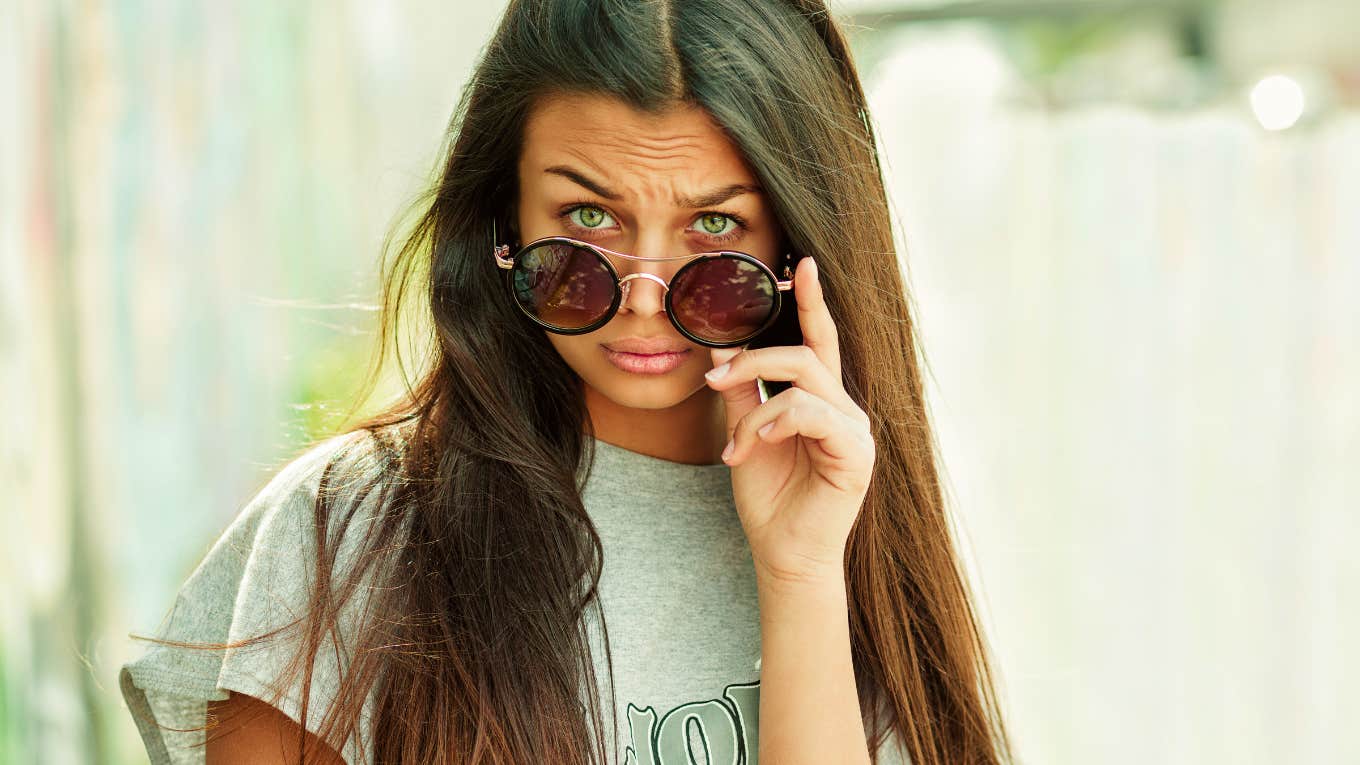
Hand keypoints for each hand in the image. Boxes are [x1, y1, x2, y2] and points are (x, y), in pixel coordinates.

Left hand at [704, 256, 875, 588]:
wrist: (783, 554)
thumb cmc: (769, 498)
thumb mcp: (745, 435)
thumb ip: (741, 392)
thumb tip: (723, 348)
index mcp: (822, 401)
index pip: (819, 340)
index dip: (812, 301)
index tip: (801, 265)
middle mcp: (844, 409)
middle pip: (803, 353)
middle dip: (752, 358)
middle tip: (713, 377)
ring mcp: (855, 430)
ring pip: (802, 381)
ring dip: (754, 408)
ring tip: (734, 446)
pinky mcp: (857, 453)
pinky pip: (811, 413)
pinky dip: (773, 423)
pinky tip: (756, 447)